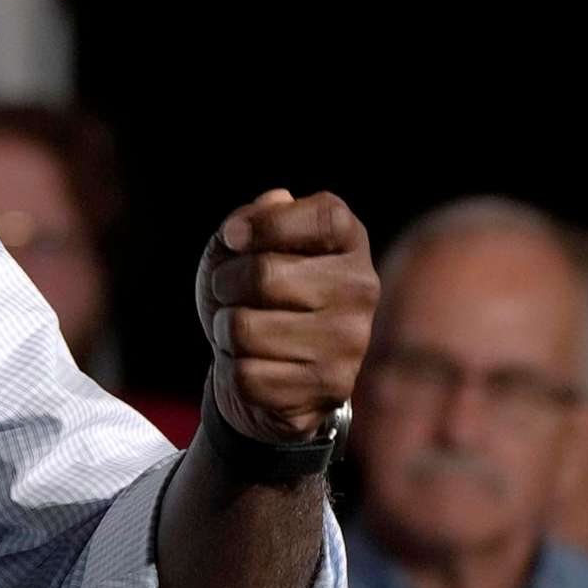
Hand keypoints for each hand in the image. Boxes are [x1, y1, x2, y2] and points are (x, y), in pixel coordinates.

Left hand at [196, 189, 377, 442]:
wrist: (266, 364)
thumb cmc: (254, 293)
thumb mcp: (245, 245)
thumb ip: (256, 217)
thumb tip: (274, 201)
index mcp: (349, 242)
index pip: (323, 217)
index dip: (265, 224)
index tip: (233, 238)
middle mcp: (362, 288)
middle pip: (264, 276)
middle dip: (225, 285)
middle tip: (230, 293)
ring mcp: (352, 341)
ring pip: (245, 330)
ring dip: (225, 331)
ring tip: (243, 331)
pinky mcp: (331, 386)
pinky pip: (246, 375)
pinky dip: (232, 369)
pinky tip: (254, 364)